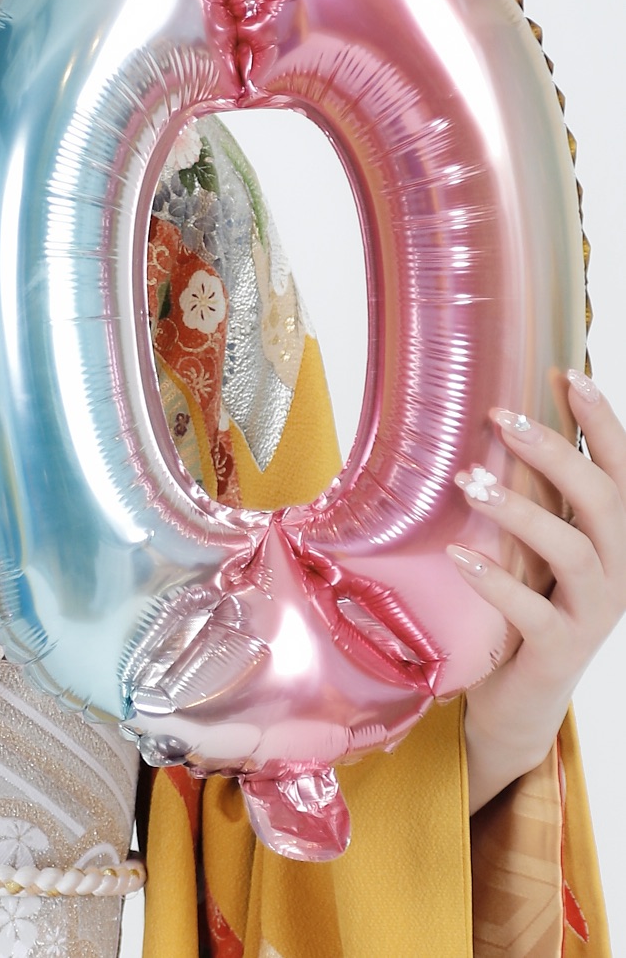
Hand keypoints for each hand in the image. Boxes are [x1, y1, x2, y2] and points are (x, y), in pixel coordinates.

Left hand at [452, 372, 625, 812]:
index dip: (602, 423)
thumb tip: (503, 417)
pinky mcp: (559, 650)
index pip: (621, 471)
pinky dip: (496, 580)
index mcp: (614, 536)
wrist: (520, 694)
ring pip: (576, 551)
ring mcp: (593, 613)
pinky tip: (459, 556)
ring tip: (469, 481)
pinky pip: (534, 611)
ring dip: (523, 512)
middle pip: (603, 501)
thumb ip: (535, 491)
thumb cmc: (525, 600)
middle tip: (502, 418)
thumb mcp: (535, 540)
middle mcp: (617, 570)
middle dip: (557, 454)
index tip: (569, 374)